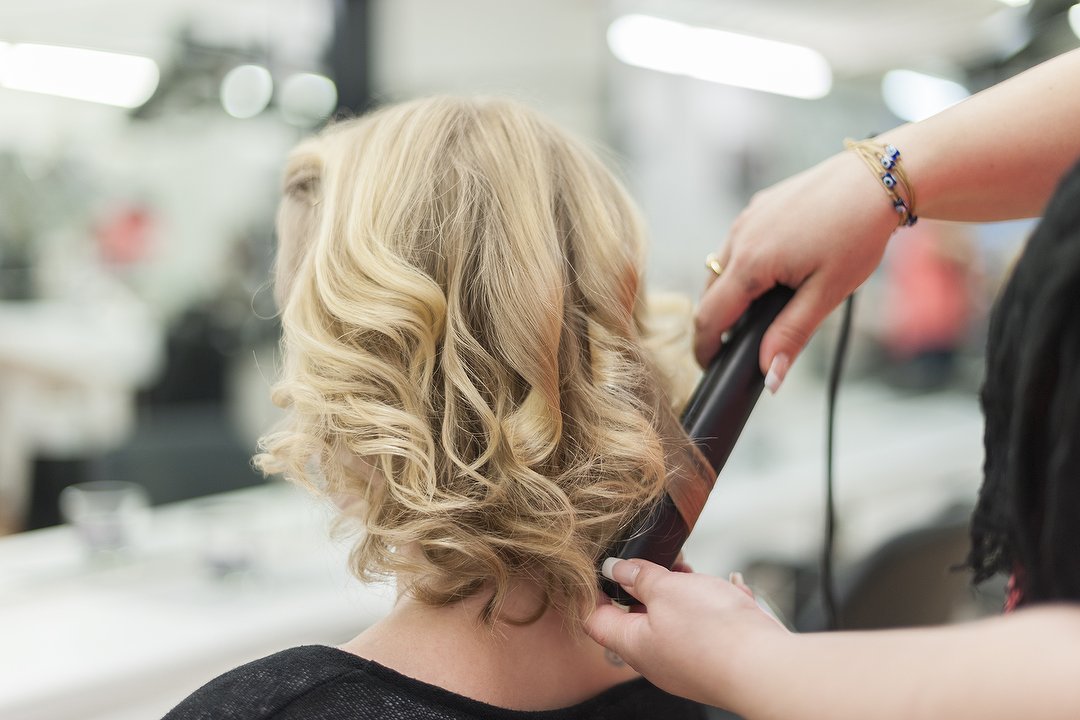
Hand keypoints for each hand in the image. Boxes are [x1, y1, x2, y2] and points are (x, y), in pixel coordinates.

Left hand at [586, 558, 788, 710]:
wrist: (767, 668)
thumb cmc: (714, 633)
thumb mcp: (667, 589)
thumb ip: (639, 577)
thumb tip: (614, 569)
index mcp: (634, 644)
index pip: (596, 619)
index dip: (594, 591)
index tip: (603, 567)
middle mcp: (656, 660)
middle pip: (637, 618)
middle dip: (647, 585)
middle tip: (658, 562)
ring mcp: (685, 663)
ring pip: (672, 620)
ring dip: (680, 593)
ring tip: (693, 573)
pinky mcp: (713, 660)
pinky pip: (702, 629)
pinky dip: (708, 607)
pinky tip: (726, 593)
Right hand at [695, 151, 897, 387]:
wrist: (876, 178)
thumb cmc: (857, 234)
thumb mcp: (827, 293)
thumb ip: (791, 335)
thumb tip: (768, 377)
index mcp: (751, 263)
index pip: (709, 317)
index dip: (705, 347)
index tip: (711, 366)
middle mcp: (739, 237)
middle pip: (710, 293)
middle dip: (719, 321)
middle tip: (739, 344)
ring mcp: (746, 217)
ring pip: (721, 266)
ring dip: (731, 291)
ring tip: (762, 308)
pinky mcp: (758, 205)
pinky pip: (738, 243)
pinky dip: (745, 264)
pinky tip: (777, 269)